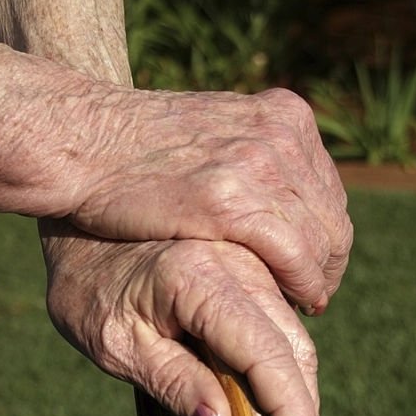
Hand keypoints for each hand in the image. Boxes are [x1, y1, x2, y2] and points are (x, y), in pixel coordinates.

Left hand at [40, 219, 323, 415]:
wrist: (84, 220)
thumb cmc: (90, 286)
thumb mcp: (113, 342)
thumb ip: (170, 381)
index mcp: (200, 281)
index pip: (264, 352)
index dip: (291, 408)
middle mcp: (240, 264)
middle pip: (293, 348)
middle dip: (303, 412)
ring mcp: (253, 262)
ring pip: (296, 335)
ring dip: (301, 392)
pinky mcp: (255, 267)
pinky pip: (285, 320)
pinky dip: (289, 364)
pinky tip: (280, 403)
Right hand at [44, 84, 352, 312]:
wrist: (84, 140)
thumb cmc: (138, 149)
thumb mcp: (213, 133)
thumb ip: (252, 155)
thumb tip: (283, 193)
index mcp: (283, 113)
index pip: (328, 191)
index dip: (324, 238)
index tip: (310, 269)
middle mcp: (281, 133)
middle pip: (332, 218)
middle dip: (325, 263)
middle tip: (308, 295)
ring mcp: (260, 163)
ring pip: (322, 241)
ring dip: (315, 280)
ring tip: (297, 302)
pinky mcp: (233, 200)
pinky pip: (295, 256)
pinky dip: (301, 285)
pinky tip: (291, 302)